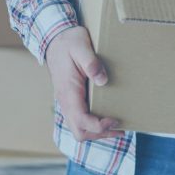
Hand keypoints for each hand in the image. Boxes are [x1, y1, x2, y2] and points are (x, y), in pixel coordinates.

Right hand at [44, 26, 122, 141]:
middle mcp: (65, 102)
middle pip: (79, 132)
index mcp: (68, 92)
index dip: (98, 126)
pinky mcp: (71, 100)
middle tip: (119, 128)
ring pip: (79, 129)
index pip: (81, 121)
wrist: (54, 40)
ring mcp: (67, 103)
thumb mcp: (81, 47)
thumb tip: (103, 80)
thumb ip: (91, 63)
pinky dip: (93, 125)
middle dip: (99, 134)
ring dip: (97, 132)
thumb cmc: (68, 42)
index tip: (114, 119)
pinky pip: (79, 120)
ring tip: (117, 127)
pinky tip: (106, 118)